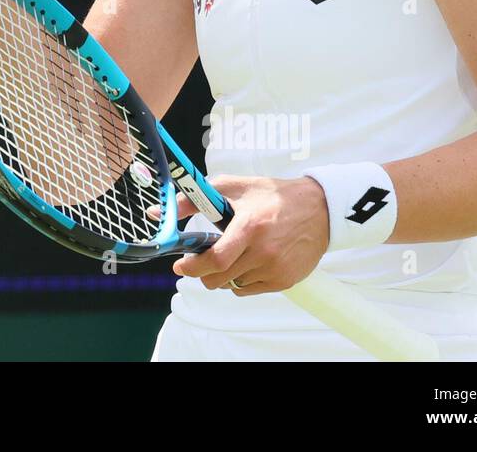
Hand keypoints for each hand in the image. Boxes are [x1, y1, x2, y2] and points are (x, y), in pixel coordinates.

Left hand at [171, 175, 329, 295]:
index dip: (192, 267)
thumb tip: (159, 212)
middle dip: (203, 274)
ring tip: (234, 252)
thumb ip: (194, 199)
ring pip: (233, 285)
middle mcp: (263, 252)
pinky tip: (248, 260)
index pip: (216, 259)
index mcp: (249, 227)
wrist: (318, 209)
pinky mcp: (285, 280)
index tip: (179, 266)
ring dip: (225, 274)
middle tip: (200, 262)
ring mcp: (275, 269)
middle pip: (220, 279)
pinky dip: (242, 279)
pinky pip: (250, 289)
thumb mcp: (231, 187)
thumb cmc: (270, 195)